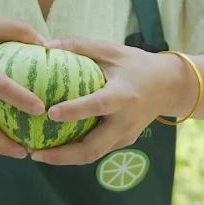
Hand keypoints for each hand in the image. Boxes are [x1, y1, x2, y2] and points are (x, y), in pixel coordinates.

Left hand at [30, 36, 178, 165]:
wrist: (170, 86)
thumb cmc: (136, 64)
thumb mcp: (111, 50)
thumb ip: (80, 46)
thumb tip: (44, 45)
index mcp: (124, 96)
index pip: (97, 106)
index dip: (74, 111)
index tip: (50, 113)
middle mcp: (125, 121)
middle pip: (93, 148)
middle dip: (62, 155)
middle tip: (34, 152)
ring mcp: (126, 135)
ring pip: (92, 155)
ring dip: (64, 159)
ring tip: (37, 154)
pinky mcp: (124, 142)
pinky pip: (97, 151)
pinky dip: (74, 153)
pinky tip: (53, 149)